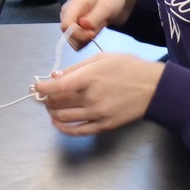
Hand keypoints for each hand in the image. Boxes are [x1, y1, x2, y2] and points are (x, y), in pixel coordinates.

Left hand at [34, 53, 161, 134]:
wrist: (153, 88)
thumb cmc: (128, 67)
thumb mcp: (101, 58)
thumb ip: (76, 68)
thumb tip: (55, 77)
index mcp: (89, 78)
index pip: (56, 88)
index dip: (41, 88)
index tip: (36, 87)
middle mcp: (90, 98)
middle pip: (57, 103)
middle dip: (46, 99)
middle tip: (44, 95)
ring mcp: (96, 114)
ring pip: (63, 118)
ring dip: (52, 112)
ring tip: (51, 106)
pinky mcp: (103, 126)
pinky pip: (77, 131)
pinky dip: (63, 127)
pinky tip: (58, 122)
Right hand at [59, 0, 136, 48]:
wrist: (116, 0)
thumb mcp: (107, 6)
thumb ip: (95, 16)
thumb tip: (83, 25)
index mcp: (74, 4)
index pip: (66, 25)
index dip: (78, 33)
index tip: (92, 33)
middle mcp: (69, 13)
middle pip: (69, 35)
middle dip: (85, 36)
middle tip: (99, 26)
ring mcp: (72, 21)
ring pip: (74, 41)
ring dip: (88, 38)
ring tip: (98, 25)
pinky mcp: (76, 29)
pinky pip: (78, 42)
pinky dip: (88, 40)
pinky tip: (96, 29)